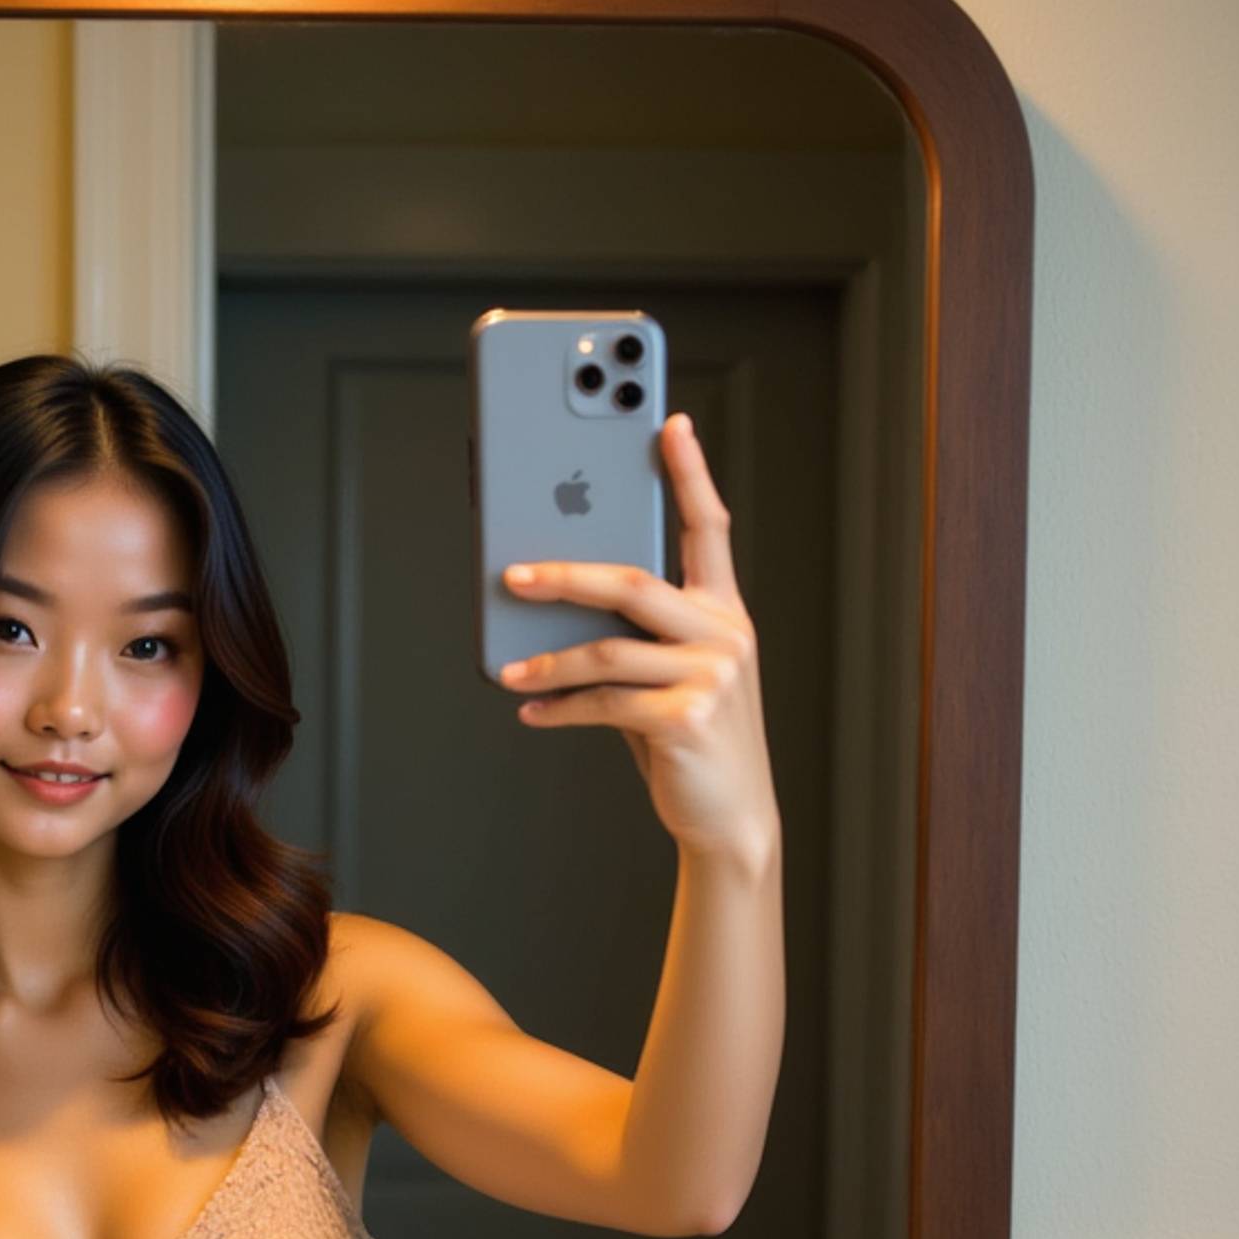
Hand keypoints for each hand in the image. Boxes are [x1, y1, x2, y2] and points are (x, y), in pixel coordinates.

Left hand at [499, 413, 778, 864]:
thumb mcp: (672, 676)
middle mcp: (725, 634)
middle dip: (566, 574)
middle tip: (512, 573)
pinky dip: (560, 708)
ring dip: (548, 662)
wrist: (730, 816)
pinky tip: (531, 711)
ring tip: (509, 673)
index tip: (668, 422)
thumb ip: (637, 636)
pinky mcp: (688, 720)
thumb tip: (556, 603)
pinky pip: (605, 703)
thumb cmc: (690, 737)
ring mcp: (712, 676)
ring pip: (609, 649)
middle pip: (634, 582)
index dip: (690, 473)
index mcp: (724, 611)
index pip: (709, 528)